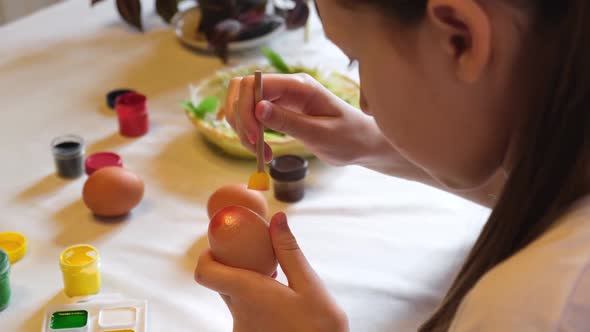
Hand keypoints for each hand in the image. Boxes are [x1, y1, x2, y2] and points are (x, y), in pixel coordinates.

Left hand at [195, 212, 348, 331]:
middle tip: (259, 256)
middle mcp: (238, 314)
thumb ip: (288, 250)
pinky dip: (258, 303)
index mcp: (248, 294)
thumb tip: (277, 217)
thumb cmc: (320, 326)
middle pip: (222, 282)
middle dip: (236, 265)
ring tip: (280, 283)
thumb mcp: (310, 284)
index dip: (207, 256)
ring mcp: (242, 331)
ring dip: (251, 286)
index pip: (204, 272)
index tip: (223, 245)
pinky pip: (246, 314)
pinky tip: (283, 306)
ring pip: (236, 299)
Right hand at [224, 73, 378, 165]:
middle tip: (254, 147)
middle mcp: (288, 86)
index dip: (246, 110)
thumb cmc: (348, 138)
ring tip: (262, 153)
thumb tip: (258, 108)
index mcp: (300, 86)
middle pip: (243, 90)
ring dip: (243, 128)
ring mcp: (283, 97)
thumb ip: (289, 122)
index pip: (255, 84)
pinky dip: (250, 132)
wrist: (363, 143)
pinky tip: (261, 149)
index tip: (254, 139)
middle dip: (240, 119)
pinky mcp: (280, 110)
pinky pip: (253, 114)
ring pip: (244, 103)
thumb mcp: (320, 134)